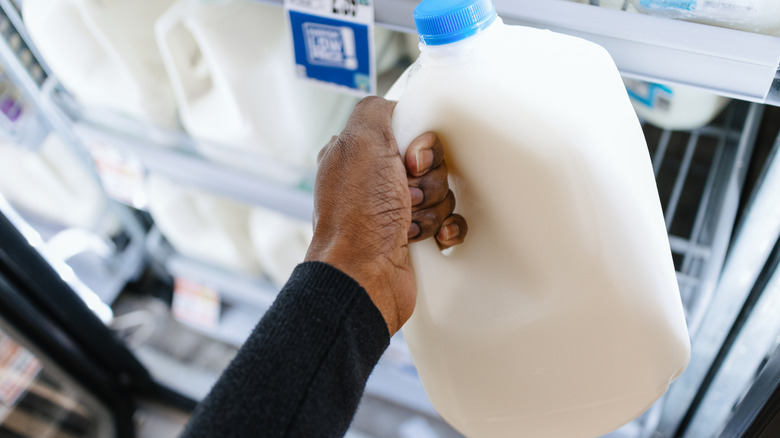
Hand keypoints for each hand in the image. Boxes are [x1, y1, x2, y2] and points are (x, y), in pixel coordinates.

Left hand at [305, 96, 466, 334]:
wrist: (364, 275)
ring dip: (433, 207)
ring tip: (407, 220)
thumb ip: (376, 110)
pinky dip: (445, 228)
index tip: (411, 160)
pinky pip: (448, 221)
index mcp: (358, 155)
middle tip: (406, 194)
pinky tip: (431, 235)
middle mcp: (373, 182)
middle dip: (427, 180)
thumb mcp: (361, 142)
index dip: (419, 146)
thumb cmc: (358, 217)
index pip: (409, 132)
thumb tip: (394, 107)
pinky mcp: (411, 238)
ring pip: (441, 192)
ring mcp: (392, 211)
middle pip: (430, 164)